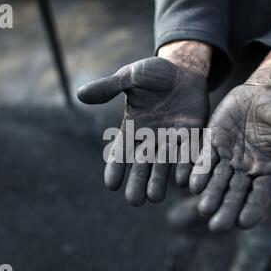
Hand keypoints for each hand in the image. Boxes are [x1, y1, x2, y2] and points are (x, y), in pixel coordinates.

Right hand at [77, 56, 208, 205]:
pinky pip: (187, 154)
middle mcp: (150, 138)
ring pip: (164, 164)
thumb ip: (109, 87)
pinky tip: (183, 181)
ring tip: (155, 198)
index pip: (121, 151)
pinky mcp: (191, 135)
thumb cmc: (154, 73)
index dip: (116, 167)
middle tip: (134, 201)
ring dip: (159, 181)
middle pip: (141, 165)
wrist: (183, 69)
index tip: (111, 184)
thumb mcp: (130, 77)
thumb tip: (79, 94)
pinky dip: (184, 167)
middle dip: (137, 182)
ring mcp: (171, 138)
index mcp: (132, 127)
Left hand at [190, 80, 270, 231]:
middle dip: (226, 209)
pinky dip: (199, 171)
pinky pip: (204, 159)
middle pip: (235, 193)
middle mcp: (245, 168)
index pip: (260, 195)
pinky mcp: (213, 141)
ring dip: (210, 194)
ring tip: (204, 209)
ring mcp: (228, 156)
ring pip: (217, 180)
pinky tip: (192, 184)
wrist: (266, 89)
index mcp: (267, 169)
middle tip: (216, 226)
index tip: (243, 224)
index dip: (252, 209)